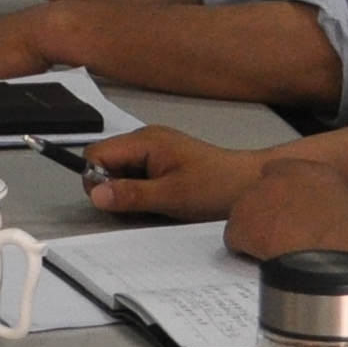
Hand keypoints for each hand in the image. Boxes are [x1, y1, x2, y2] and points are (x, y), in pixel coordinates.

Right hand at [73, 128, 269, 222]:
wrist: (252, 183)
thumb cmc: (215, 188)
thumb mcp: (171, 196)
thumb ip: (131, 195)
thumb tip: (95, 195)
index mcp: (144, 141)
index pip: (96, 153)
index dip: (96, 178)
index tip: (116, 201)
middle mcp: (145, 140)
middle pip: (106, 161)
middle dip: (113, 187)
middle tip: (139, 206)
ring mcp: (155, 150)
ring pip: (120, 170)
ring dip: (128, 191)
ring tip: (155, 204)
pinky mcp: (164, 162)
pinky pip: (136, 175)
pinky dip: (141, 190)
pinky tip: (161, 200)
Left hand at [216, 158, 347, 261]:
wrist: (342, 253)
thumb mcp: (347, 206)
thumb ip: (325, 199)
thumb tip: (319, 213)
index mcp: (308, 170)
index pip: (279, 172)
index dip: (281, 198)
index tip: (287, 215)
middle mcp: (279, 177)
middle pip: (259, 195)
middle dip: (266, 215)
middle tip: (283, 238)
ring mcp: (256, 197)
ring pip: (244, 216)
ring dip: (256, 232)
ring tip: (277, 252)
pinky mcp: (242, 221)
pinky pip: (235, 238)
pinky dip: (245, 250)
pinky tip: (265, 261)